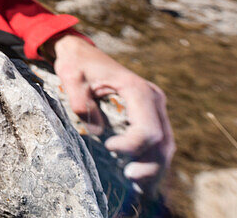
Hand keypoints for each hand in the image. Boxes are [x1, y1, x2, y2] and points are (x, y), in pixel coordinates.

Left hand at [47, 33, 173, 194]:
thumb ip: (80, 101)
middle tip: (128, 177)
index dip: (133, 145)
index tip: (109, 146)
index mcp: (138, 90)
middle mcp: (154, 99)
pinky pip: (158, 141)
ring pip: (165, 145)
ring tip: (137, 184)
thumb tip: (97, 132)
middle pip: (162, 141)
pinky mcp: (150, 114)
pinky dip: (152, 160)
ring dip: (154, 167)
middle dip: (149, 164)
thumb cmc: (77, 64)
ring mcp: (155, 107)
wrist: (82, 52)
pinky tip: (140, 178)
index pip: (148, 129)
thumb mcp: (71, 77)